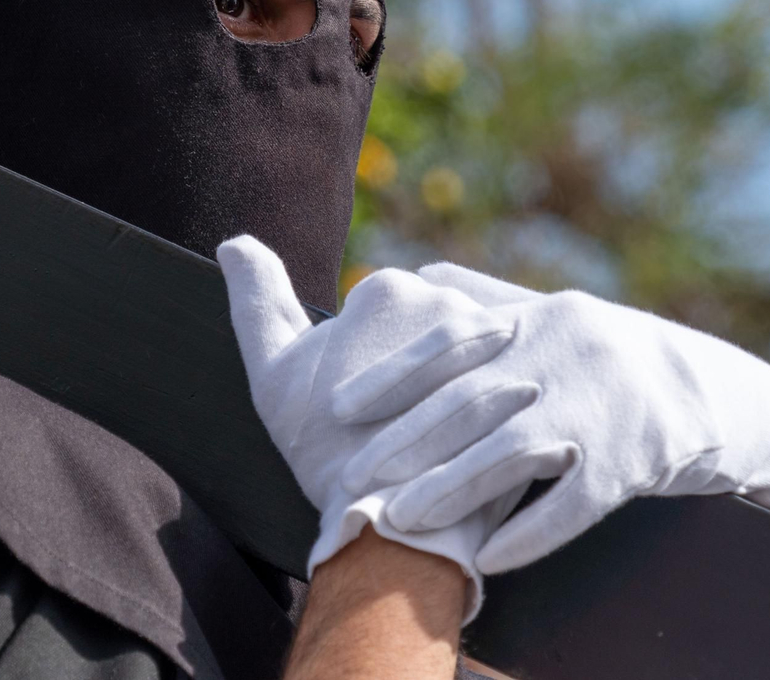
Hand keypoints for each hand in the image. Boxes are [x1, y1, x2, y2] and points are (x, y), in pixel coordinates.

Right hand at [216, 236, 521, 617]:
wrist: (389, 526)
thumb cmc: (322, 449)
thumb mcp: (274, 372)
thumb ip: (257, 299)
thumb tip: (235, 243)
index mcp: (389, 288)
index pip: (388, 312)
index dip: (375, 363)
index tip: (366, 406)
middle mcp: (450, 301)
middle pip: (441, 334)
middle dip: (430, 377)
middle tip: (411, 431)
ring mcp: (496, 341)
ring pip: (484, 358)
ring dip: (479, 390)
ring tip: (461, 441)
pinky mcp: (533, 388)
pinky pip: (527, 390)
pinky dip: (522, 410)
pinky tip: (511, 445)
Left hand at [334, 263, 769, 573]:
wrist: (715, 396)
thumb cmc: (607, 359)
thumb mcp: (552, 317)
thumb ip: (485, 299)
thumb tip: (416, 277)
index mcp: (534, 320)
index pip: (449, 342)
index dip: (390, 374)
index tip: (337, 403)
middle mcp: (562, 355)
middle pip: (470, 401)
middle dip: (403, 442)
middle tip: (351, 475)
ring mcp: (599, 408)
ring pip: (512, 452)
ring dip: (449, 489)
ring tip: (398, 520)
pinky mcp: (632, 462)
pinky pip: (574, 502)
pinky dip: (528, 531)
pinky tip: (487, 557)